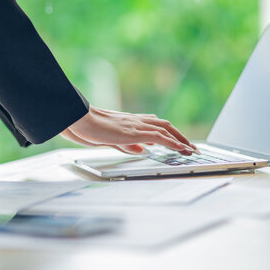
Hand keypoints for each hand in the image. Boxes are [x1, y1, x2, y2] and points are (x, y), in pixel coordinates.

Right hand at [61, 106, 196, 154]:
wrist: (79, 119)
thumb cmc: (89, 128)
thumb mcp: (111, 140)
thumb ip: (127, 144)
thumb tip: (142, 149)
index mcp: (130, 121)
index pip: (155, 124)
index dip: (168, 131)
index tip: (177, 140)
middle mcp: (135, 120)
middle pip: (165, 124)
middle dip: (180, 135)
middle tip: (190, 146)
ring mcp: (136, 125)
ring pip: (166, 128)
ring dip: (181, 139)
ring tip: (191, 149)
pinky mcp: (134, 132)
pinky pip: (159, 137)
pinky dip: (172, 143)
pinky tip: (180, 149)